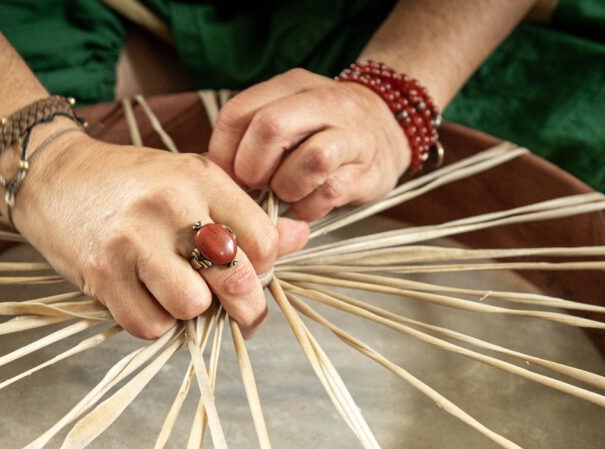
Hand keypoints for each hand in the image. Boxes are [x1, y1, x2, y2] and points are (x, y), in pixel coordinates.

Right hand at [7, 124, 309, 338]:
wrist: (51, 175)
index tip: (253, 275)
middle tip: (243, 314)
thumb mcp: (190, 183)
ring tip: (178, 295)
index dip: (265, 270)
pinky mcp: (101, 273)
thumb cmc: (130, 183)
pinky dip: (154, 324)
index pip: (262, 241)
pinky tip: (146, 300)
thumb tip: (300, 238)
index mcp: (200, 178)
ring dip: (190, 313)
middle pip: (235, 279)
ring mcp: (132, 240)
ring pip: (192, 307)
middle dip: (247, 309)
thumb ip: (245, 214)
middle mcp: (170, 205)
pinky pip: (149, 325)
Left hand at [207, 68, 411, 221]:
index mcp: (290, 86)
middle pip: (270, 127)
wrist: (389, 126)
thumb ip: (251, 138)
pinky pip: (330, 191)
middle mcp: (322, 101)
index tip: (226, 176)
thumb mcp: (287, 118)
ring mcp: (350, 133)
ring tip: (287, 193)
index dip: (223, 152)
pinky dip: (309, 206)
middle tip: (256, 186)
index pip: (238, 112)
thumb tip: (215, 177)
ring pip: (309, 159)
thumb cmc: (323, 131)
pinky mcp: (368, 169)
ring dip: (286, 188)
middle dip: (253, 168)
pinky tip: (308, 204)